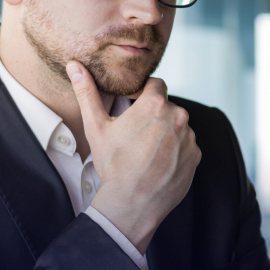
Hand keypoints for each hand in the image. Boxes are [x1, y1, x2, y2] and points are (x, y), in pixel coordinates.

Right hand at [66, 62, 200, 253]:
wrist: (133, 203)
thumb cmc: (113, 164)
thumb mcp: (97, 127)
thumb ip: (87, 93)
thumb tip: (74, 66)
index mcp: (156, 104)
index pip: (155, 84)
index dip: (142, 92)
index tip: (133, 103)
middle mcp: (179, 117)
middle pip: (166, 107)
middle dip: (152, 115)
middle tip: (135, 133)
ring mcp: (189, 137)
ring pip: (177, 126)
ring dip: (165, 132)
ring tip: (145, 151)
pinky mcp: (196, 156)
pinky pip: (186, 146)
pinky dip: (175, 150)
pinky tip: (158, 162)